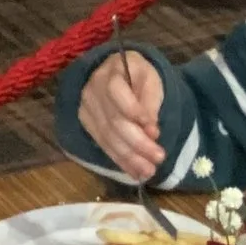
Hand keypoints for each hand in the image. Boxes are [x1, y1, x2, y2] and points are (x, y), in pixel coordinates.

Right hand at [78, 53, 166, 182]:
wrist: (119, 76)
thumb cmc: (139, 77)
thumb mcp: (151, 80)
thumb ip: (151, 102)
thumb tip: (150, 130)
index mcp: (110, 72)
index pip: (117, 92)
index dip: (134, 112)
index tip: (155, 131)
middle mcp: (93, 91)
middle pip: (114, 121)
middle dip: (138, 143)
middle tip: (159, 158)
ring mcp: (86, 109)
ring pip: (108, 137)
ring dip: (130, 158)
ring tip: (149, 171)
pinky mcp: (87, 125)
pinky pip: (104, 146)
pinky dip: (121, 161)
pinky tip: (135, 172)